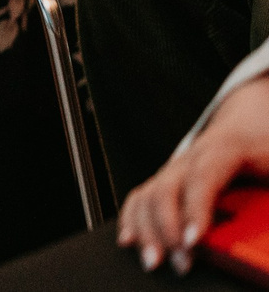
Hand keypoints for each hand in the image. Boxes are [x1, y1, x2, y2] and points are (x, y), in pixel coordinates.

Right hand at [118, 75, 268, 272]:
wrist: (249, 124)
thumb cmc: (263, 148)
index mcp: (225, 148)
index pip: (204, 176)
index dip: (196, 209)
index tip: (194, 240)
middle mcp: (191, 157)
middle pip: (166, 188)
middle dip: (166, 228)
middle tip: (179, 261)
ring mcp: (174, 168)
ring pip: (148, 194)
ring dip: (146, 230)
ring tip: (154, 260)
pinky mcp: (166, 180)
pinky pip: (140, 197)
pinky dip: (131, 219)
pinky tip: (129, 240)